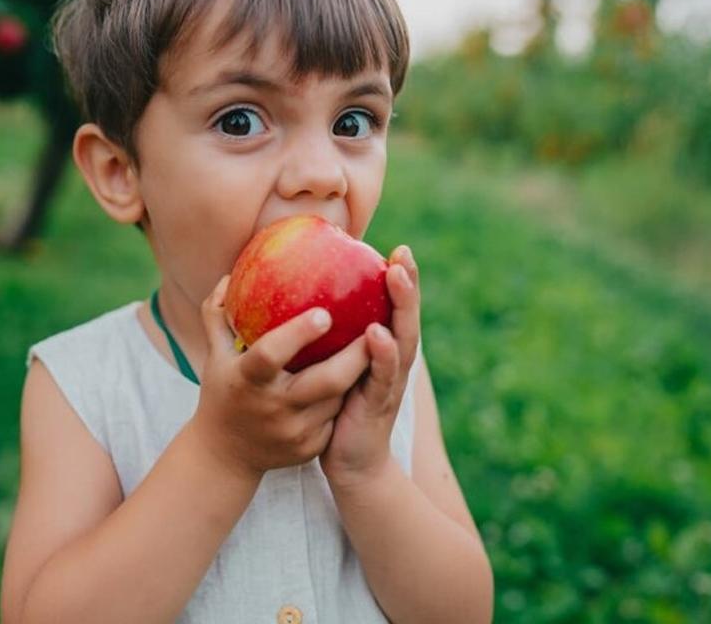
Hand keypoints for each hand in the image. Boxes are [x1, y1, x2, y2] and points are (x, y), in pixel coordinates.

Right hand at [188, 274, 373, 480]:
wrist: (224, 456)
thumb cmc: (222, 393)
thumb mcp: (215, 356)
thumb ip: (218, 315)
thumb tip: (229, 277)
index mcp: (246, 380)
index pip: (270, 354)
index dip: (297, 334)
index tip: (325, 312)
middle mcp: (273, 408)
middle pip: (326, 381)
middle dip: (355, 354)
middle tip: (375, 324)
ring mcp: (294, 432)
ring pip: (339, 398)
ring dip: (356, 373)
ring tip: (375, 344)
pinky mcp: (310, 448)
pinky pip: (337, 415)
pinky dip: (347, 396)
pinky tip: (361, 376)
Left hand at [321, 245, 420, 488]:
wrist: (350, 464)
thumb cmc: (336, 410)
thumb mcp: (335, 367)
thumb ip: (332, 338)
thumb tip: (303, 299)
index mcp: (383, 351)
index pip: (394, 309)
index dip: (399, 279)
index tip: (397, 247)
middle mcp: (393, 363)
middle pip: (406, 317)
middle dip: (407, 285)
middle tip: (402, 254)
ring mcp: (389, 384)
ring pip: (401, 341)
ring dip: (400, 308)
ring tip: (395, 277)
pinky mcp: (379, 406)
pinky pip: (381, 376)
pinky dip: (382, 354)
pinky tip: (376, 334)